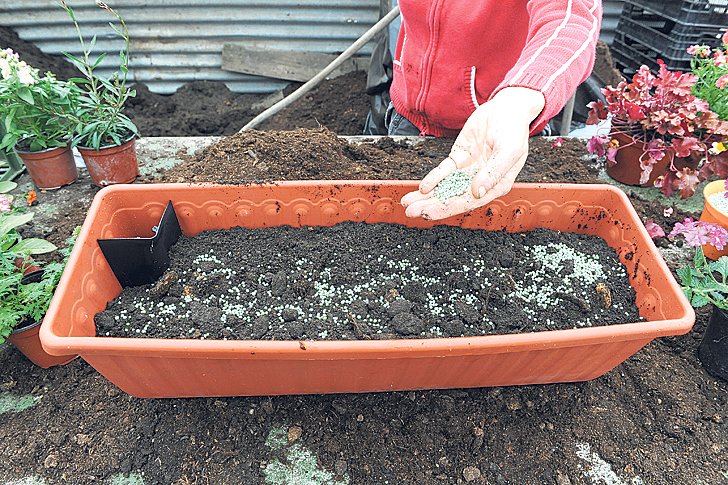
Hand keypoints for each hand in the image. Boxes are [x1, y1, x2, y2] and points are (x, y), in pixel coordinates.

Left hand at [401, 87, 544, 219]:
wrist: (507, 108)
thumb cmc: (513, 129)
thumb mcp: (509, 150)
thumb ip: (494, 172)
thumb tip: (477, 191)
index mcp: (496, 185)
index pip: (468, 202)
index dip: (448, 209)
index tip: (430, 213)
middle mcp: (481, 182)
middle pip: (453, 198)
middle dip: (431, 206)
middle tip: (411, 212)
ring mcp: (468, 171)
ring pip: (445, 187)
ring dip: (426, 197)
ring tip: (408, 203)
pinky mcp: (459, 159)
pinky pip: (443, 172)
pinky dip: (432, 179)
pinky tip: (421, 187)